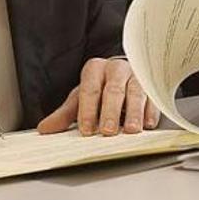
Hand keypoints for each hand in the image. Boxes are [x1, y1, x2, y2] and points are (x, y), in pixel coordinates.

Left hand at [37, 58, 159, 135]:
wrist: (124, 74)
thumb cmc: (100, 88)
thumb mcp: (80, 98)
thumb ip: (64, 114)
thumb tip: (45, 129)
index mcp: (95, 69)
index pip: (90, 90)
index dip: (87, 110)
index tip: (86, 129)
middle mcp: (116, 69)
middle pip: (113, 90)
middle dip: (110, 112)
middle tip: (107, 130)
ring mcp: (136, 75)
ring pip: (136, 92)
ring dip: (134, 112)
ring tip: (131, 130)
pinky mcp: (152, 84)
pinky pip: (153, 97)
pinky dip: (151, 111)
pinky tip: (148, 123)